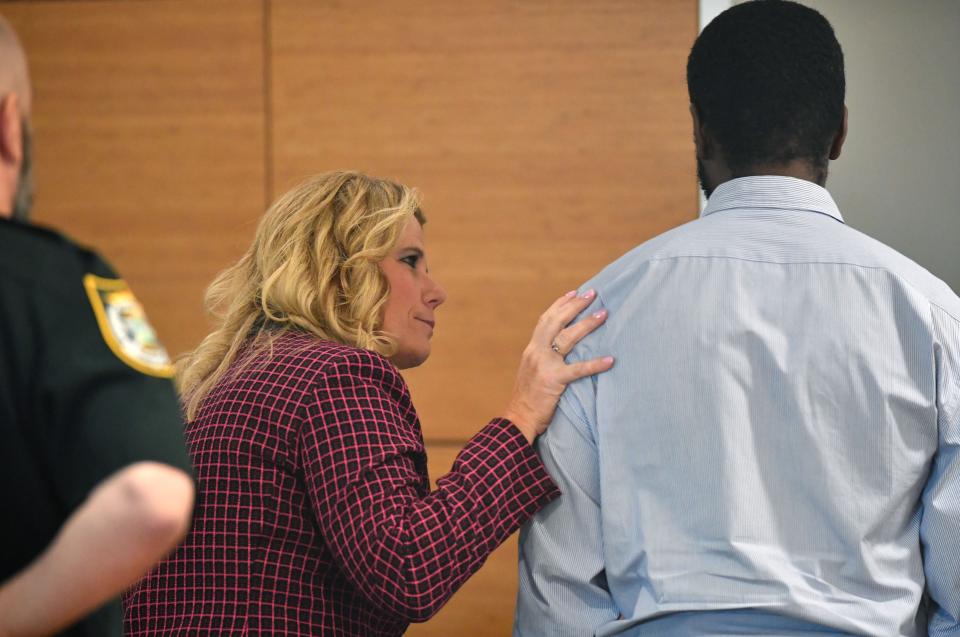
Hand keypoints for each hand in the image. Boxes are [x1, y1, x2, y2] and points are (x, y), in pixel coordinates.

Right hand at [502, 289, 613, 443]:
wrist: (518, 418)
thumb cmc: (528, 399)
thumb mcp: (531, 371)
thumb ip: (543, 358)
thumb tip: (559, 350)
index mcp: (532, 349)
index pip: (546, 319)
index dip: (560, 304)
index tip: (574, 292)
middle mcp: (536, 352)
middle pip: (557, 321)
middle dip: (575, 305)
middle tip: (593, 294)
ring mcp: (544, 365)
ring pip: (568, 338)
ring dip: (587, 324)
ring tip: (604, 314)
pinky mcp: (554, 380)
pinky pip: (578, 369)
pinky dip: (595, 364)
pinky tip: (610, 360)